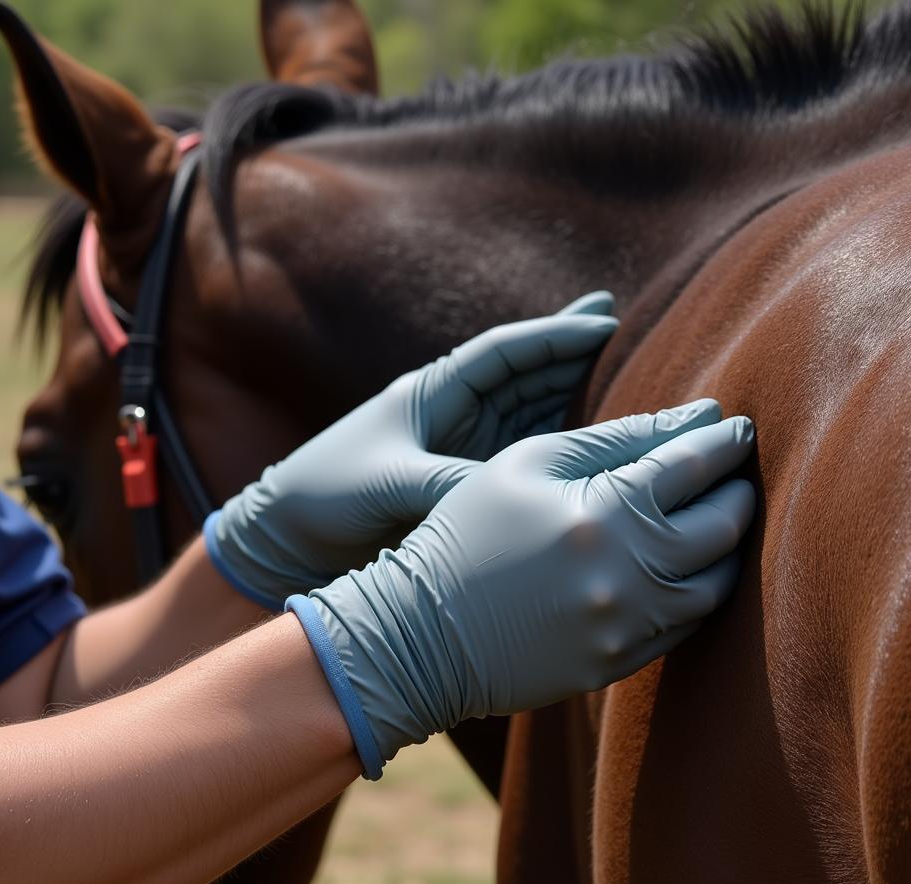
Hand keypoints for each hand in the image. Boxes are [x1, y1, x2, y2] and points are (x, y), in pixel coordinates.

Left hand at [204, 294, 617, 607]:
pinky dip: (550, 442)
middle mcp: (450, 413)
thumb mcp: (389, 483)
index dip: (554, 336)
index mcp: (430, 392)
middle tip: (624, 331)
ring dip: (567, 393)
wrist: (286, 535)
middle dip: (570, 352)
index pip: (503, 352)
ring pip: (525, 411)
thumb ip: (449, 484)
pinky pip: (515, 453)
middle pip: (522, 373)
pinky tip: (583, 439)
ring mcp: (457, 446)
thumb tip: (513, 493)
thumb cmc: (325, 494)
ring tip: (619, 375)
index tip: (604, 321)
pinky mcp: (457, 480)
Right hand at [288, 400, 756, 778]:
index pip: (693, 465)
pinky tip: (686, 569)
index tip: (737, 426)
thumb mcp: (528, 463)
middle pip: (722, 525)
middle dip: (737, 490)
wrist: (421, 632)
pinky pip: (687, 627)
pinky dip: (698, 591)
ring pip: (716, 584)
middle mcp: (628, 573)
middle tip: (735, 471)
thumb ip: (614, 438)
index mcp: (605, 511)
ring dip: (728, 546)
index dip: (723, 440)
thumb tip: (697, 417)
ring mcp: (627, 627)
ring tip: (720, 518)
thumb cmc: (467, 531)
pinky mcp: (619, 663)